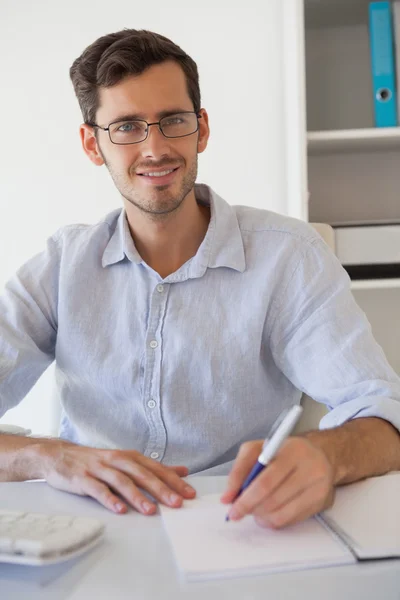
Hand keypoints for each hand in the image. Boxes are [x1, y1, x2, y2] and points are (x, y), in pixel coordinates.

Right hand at [36, 440, 195, 514]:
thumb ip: (153, 468)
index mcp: (130, 457)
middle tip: (176, 503)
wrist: (60, 455)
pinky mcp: (83, 479)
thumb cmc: (97, 461)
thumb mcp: (126, 461)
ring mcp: (99, 469)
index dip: (173, 480)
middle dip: (161, 489)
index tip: (189, 494)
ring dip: (137, 496)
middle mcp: (117, 460)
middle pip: (142, 474)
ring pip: (122, 481)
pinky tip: (120, 510)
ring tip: (151, 511)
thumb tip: (182, 471)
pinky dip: (109, 500)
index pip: (156, 468)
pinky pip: (98, 489)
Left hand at [220, 437, 334, 528]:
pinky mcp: (322, 502)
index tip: (231, 506)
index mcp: (292, 451)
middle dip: (250, 508)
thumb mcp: (259, 449)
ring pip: (281, 513)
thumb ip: (240, 469)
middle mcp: (310, 469)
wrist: (320, 454)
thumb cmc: (285, 451)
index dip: (245, 498)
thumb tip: (228, 497)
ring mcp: (318, 487)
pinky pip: (291, 520)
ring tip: (253, 510)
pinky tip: (267, 513)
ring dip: (260, 516)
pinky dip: (273, 521)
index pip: (265, 481)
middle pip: (272, 499)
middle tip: (237, 512)